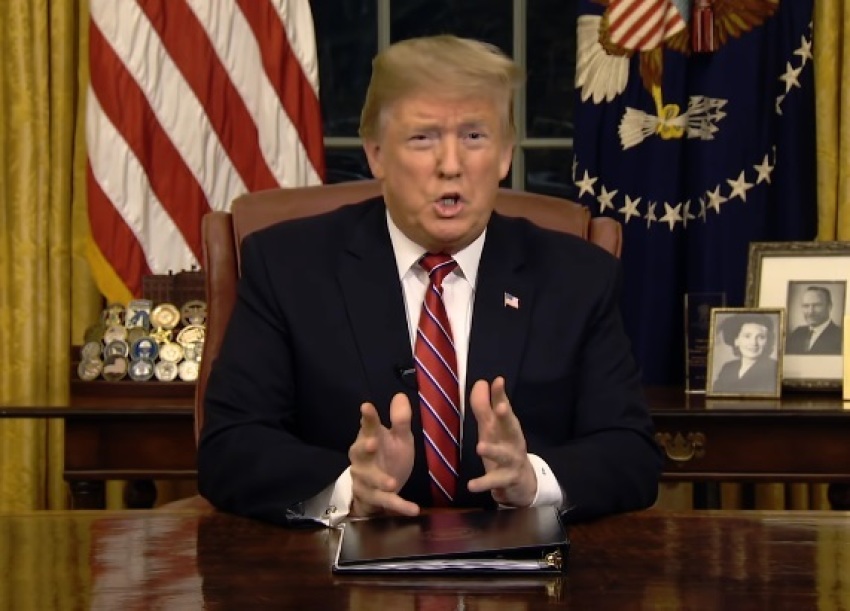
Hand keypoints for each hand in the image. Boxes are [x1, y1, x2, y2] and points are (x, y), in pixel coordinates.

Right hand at [348, 393, 418, 516]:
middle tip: (371, 443)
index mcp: (370, 439)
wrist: (383, 489)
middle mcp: (363, 459)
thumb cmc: (390, 457)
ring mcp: (364, 480)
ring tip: (392, 483)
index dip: (368, 418)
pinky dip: (398, 506)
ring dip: (379, 481)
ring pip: (368, 480)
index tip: (367, 407)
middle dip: (363, 448)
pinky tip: (413, 509)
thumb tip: (400, 395)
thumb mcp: (400, 438)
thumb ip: (400, 420)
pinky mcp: (372, 499)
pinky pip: (384, 502)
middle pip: (358, 452)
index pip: (367, 426)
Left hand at [467, 377, 536, 506]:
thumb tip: (481, 382)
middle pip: (511, 427)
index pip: (504, 407)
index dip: (500, 395)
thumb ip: (485, 406)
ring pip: (504, 455)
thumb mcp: (493, 427)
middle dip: (506, 417)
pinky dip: (484, 484)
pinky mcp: (507, 480)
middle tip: (501, 408)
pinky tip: (471, 486)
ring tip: (480, 447)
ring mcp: (511, 461)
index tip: (497, 381)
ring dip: (493, 451)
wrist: (523, 483)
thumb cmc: (505, 448)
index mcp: (507, 427)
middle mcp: (512, 441)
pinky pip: (495, 482)